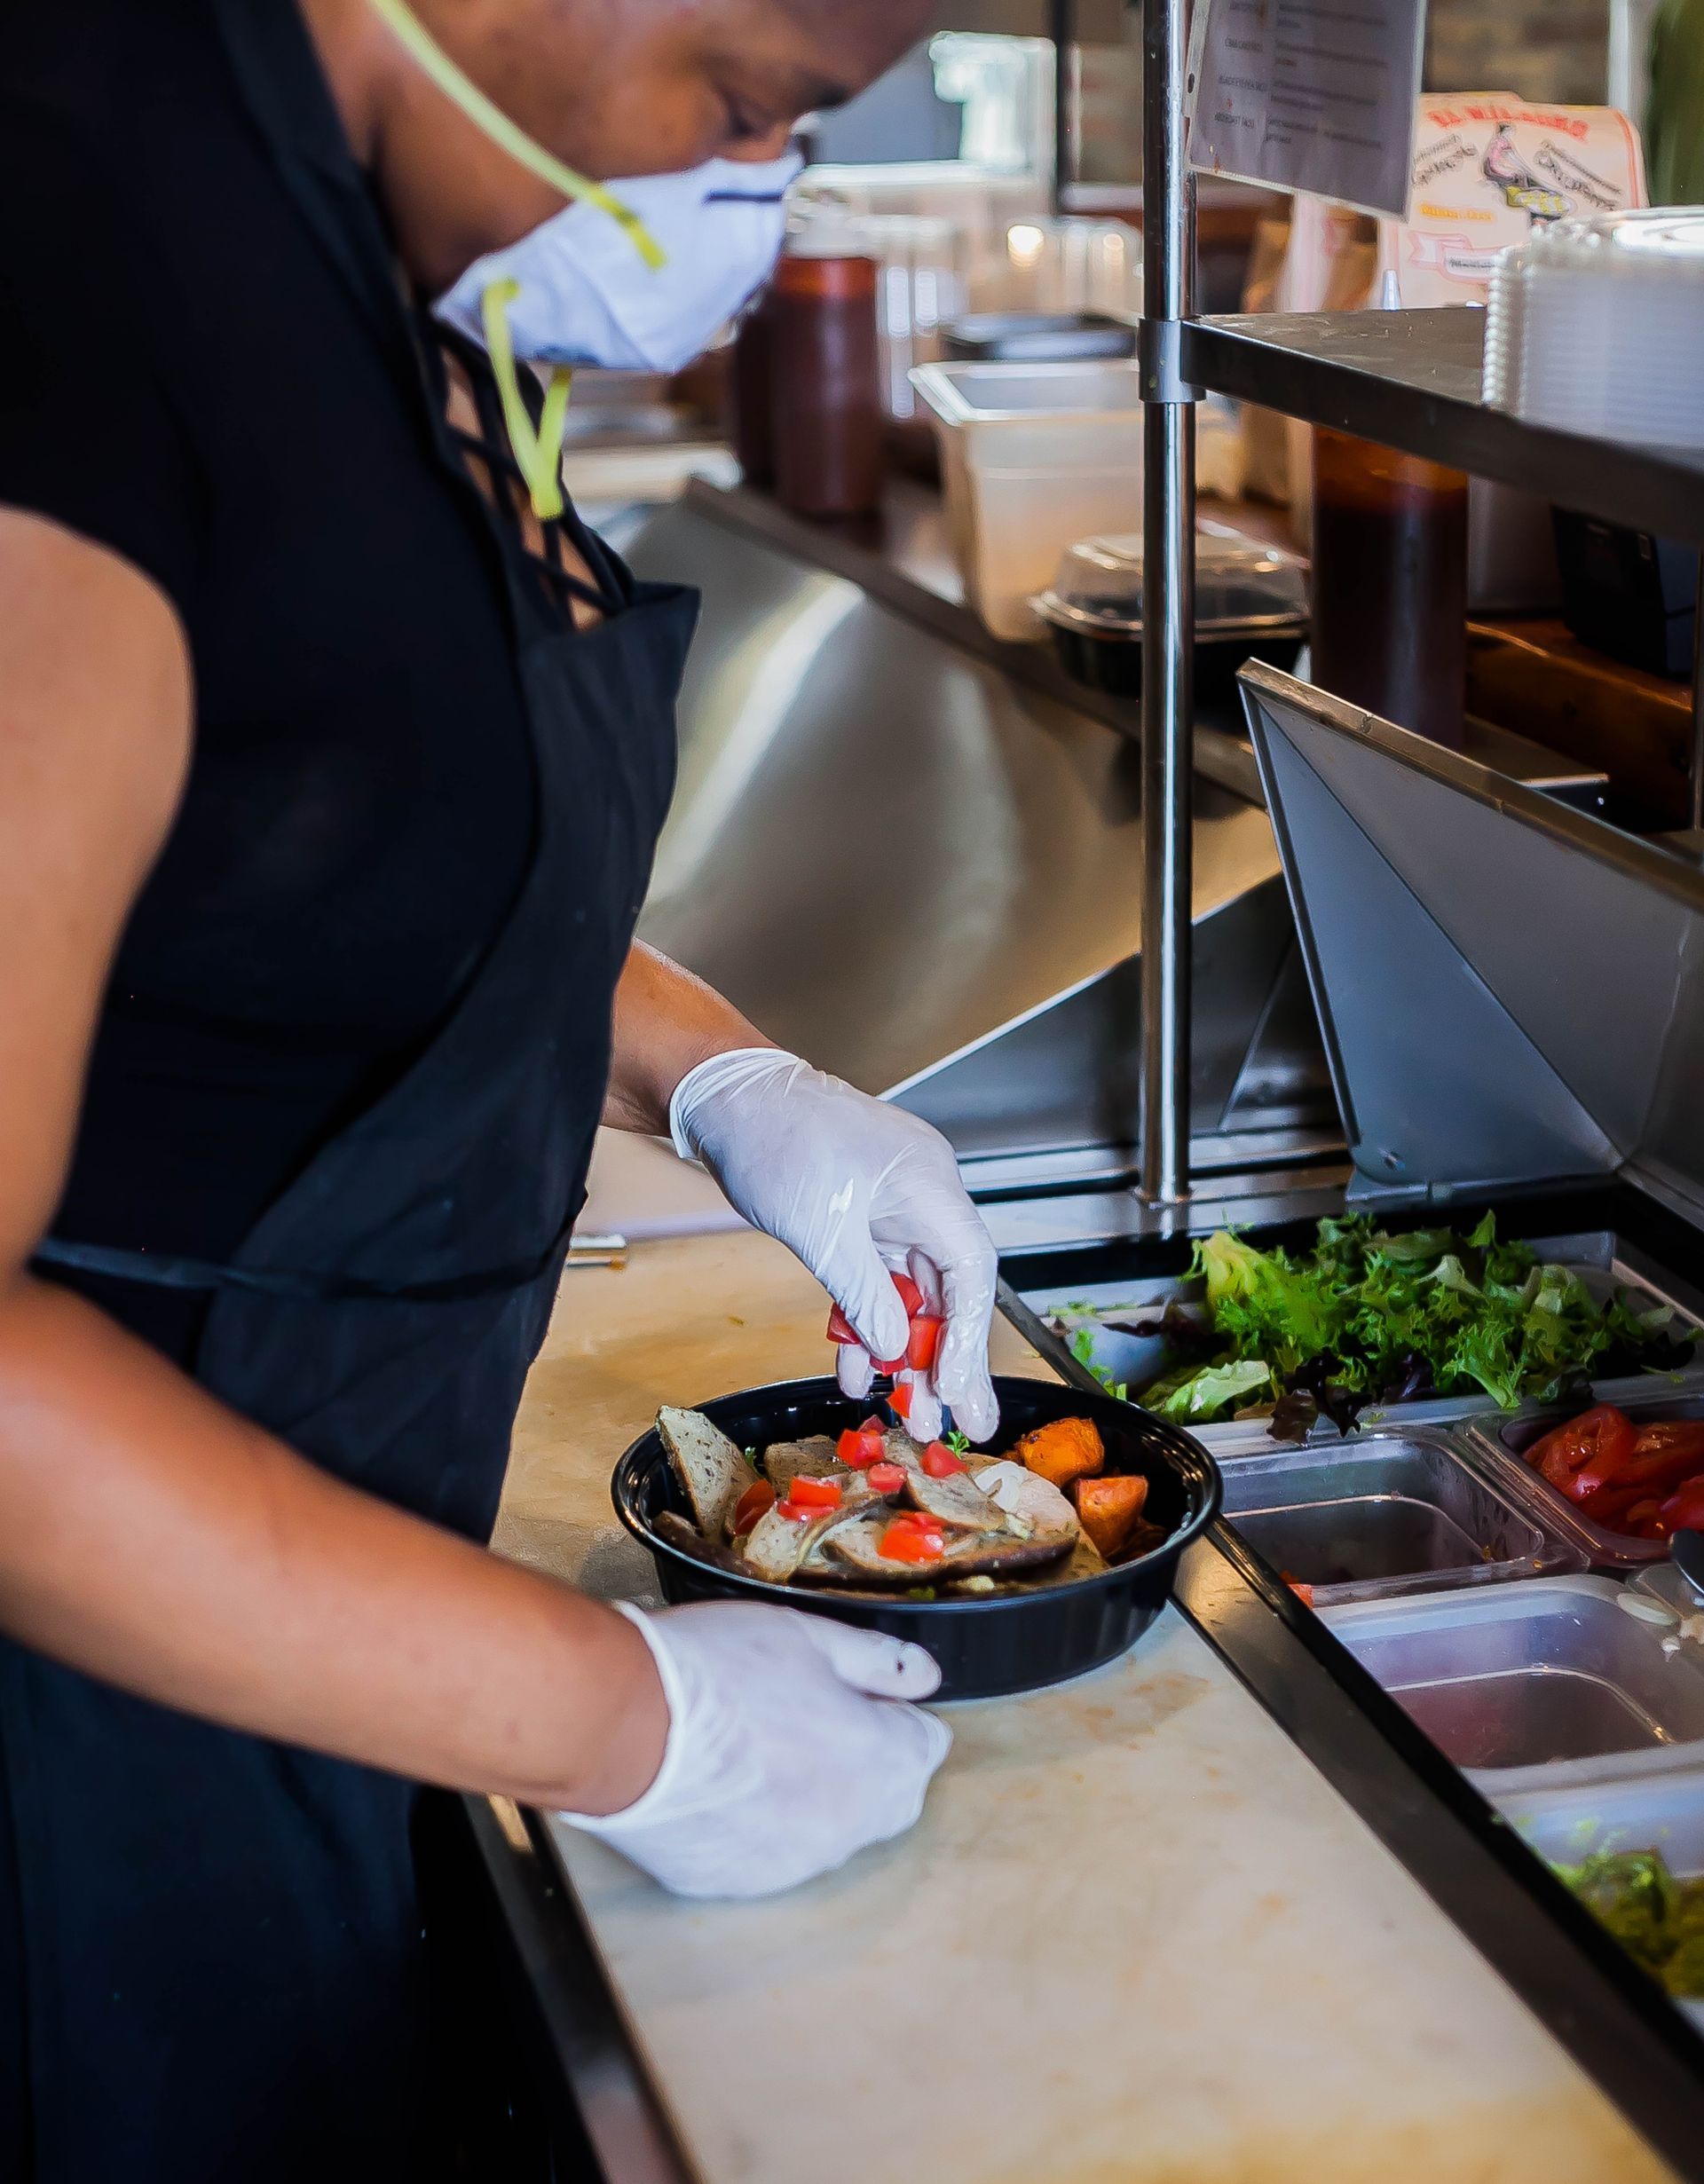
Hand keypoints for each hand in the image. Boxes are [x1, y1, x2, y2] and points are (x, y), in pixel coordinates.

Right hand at [557, 1602, 950, 1896]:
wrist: (625, 1726)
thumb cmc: (720, 1671)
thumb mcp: (811, 1636)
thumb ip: (879, 1662)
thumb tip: (925, 1676)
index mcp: (881, 1762)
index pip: (927, 1746)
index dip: (893, 1712)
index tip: (854, 1692)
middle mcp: (850, 1827)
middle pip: (888, 1797)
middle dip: (866, 1762)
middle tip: (805, 1715)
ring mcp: (794, 1863)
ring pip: (828, 1829)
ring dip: (811, 1795)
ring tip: (754, 1744)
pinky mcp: (739, 1883)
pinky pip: (770, 1854)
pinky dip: (758, 1825)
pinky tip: (722, 1783)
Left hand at [669, 1049, 999, 1442]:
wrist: (726, 1098)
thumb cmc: (776, 1138)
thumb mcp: (822, 1231)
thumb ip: (865, 1296)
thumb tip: (894, 1348)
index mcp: (929, 1185)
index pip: (971, 1273)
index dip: (970, 1339)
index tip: (962, 1391)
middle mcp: (922, 1196)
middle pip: (950, 1290)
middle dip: (950, 1359)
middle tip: (961, 1422)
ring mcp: (892, 1207)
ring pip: (913, 1294)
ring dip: (907, 1352)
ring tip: (908, 1411)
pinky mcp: (860, 1218)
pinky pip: (876, 1282)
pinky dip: (868, 1323)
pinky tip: (859, 1368)